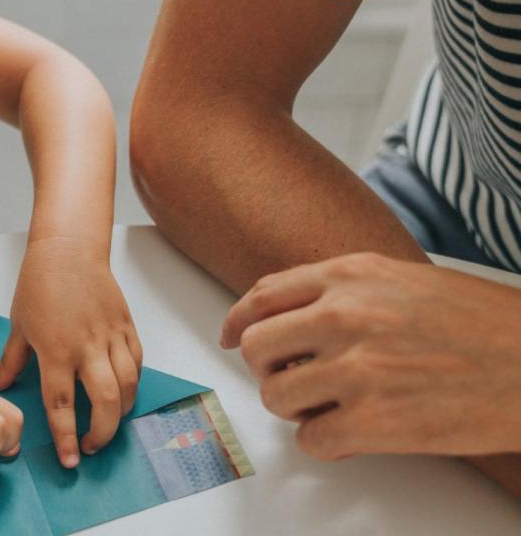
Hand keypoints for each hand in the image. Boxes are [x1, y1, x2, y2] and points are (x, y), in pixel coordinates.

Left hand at [0, 237, 142, 467]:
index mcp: (55, 350)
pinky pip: (137, 363)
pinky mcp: (126, 326)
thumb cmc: (39, 284)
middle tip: (92, 447)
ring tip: (109, 424)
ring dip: (122, 413)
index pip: (61, 404)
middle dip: (102, 433)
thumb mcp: (19, 325)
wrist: (68, 249)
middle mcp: (86, 347)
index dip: (66, 437)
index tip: (70, 460)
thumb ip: (11, 361)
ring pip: (128, 386)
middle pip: (105, 402)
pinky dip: (134, 383)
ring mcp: (110, 336)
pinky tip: (124, 393)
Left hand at [222, 252, 520, 458]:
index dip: (236, 320)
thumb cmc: (485, 324)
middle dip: (268, 368)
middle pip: (256, 347)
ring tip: (333, 403)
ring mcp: (356, 369)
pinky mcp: (373, 421)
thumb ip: (344, 289)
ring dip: (297, 406)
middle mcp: (344, 316)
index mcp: (351, 276)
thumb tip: (292, 314)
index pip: (262, 297)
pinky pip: (311, 439)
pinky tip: (354, 431)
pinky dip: (327, 440)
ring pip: (276, 396)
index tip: (229, 336)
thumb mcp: (405, 281)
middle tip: (293, 377)